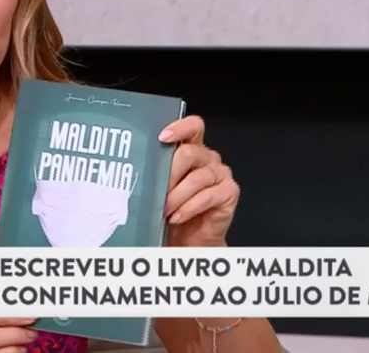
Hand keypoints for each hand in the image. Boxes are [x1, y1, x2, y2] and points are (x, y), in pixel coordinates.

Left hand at [160, 115, 239, 247]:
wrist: (188, 240)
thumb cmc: (172, 211)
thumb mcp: (160, 188)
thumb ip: (157, 172)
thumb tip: (139, 167)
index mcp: (192, 150)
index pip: (192, 127)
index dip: (180, 128)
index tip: (162, 137)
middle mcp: (208, 159)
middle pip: (189, 153)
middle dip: (169, 173)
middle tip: (155, 191)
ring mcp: (220, 175)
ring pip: (197, 178)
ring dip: (176, 196)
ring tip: (164, 209)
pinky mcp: (228, 193)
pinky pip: (208, 196)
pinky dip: (189, 208)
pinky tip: (177, 216)